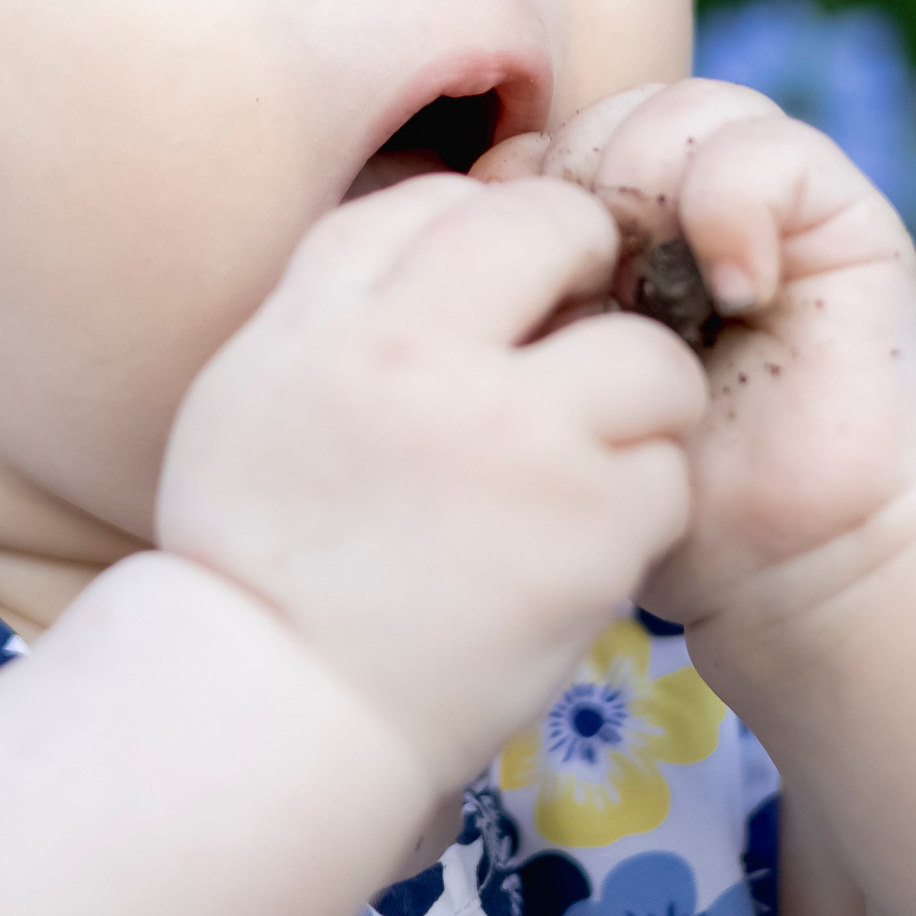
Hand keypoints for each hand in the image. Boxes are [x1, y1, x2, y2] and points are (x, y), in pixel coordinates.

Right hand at [157, 173, 706, 794]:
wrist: (279, 713)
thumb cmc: (254, 566)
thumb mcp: (248, 396)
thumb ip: (330, 309)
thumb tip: (431, 242)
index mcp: (327, 316)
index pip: (439, 203)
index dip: (489, 236)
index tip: (503, 294)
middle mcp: (421, 352)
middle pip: (556, 228)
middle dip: (591, 266)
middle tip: (584, 340)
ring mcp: (515, 436)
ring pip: (648, 357)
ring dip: (638, 403)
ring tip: (595, 462)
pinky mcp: (587, 525)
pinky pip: (667, 476)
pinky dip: (641, 509)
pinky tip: (586, 546)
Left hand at [477, 80, 915, 634]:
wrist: (791, 557)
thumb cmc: (659, 491)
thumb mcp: (555, 389)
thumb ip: (516, 294)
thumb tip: (468, 200)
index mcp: (598, 239)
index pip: (530, 150)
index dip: (513, 209)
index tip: (521, 303)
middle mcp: (676, 204)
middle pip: (597, 118)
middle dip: (577, 197)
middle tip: (592, 301)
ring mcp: (759, 201)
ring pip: (677, 110)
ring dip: (650, 193)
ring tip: (656, 293)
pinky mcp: (838, 214)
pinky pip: (769, 148)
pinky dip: (736, 205)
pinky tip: (734, 293)